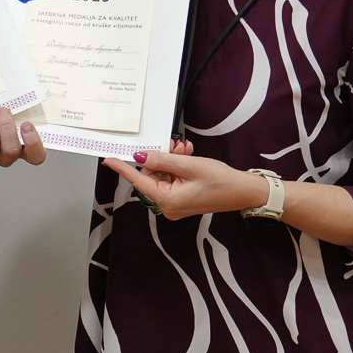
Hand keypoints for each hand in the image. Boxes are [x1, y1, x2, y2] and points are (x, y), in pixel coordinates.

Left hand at [0, 98, 45, 167]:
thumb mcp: (5, 115)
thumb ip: (12, 110)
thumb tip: (13, 92)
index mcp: (20, 149)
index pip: (35, 156)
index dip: (33, 143)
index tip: (27, 125)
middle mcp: (4, 157)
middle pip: (11, 150)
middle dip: (6, 126)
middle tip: (2, 109)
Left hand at [102, 143, 268, 219]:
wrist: (243, 192)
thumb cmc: (222, 181)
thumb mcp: (190, 166)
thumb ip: (163, 160)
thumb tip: (140, 156)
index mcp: (167, 201)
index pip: (138, 180)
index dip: (123, 167)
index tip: (109, 159)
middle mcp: (168, 206)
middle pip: (151, 175)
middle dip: (162, 157)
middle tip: (178, 146)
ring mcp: (175, 204)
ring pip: (162, 175)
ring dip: (172, 159)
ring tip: (187, 150)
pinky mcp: (181, 200)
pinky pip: (171, 179)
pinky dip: (177, 166)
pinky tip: (188, 157)